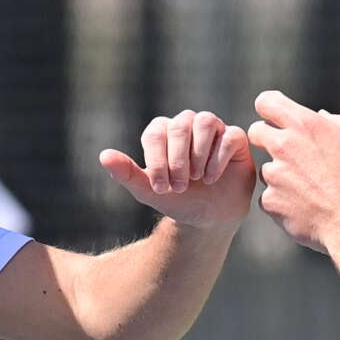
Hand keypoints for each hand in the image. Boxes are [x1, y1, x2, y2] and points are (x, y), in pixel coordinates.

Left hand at [99, 109, 256, 234]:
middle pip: (180, 125)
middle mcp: (187, 124)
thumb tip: (104, 156)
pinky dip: (219, 158)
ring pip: (205, 122)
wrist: (208, 218)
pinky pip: (229, 136)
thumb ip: (127, 174)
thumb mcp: (149, 191)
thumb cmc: (177, 200)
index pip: (156, 132)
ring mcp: (213, 130)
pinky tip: (212, 179)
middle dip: (178, 159)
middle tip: (179, 186)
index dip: (157, 160)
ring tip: (197, 178)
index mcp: (164, 132)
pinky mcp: (235, 139)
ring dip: (199, 153)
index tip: (161, 187)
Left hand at [245, 90, 339, 254]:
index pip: (266, 102)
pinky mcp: (270, 202)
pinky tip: (305, 208)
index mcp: (305, 125)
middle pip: (255, 132)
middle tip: (288, 155)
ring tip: (309, 190)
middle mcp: (283, 146)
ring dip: (279, 176)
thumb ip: (338, 123)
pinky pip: (269, 198)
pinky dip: (282, 202)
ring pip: (265, 169)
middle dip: (267, 139)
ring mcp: (274, 175)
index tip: (276, 119)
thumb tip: (321, 117)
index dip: (270, 109)